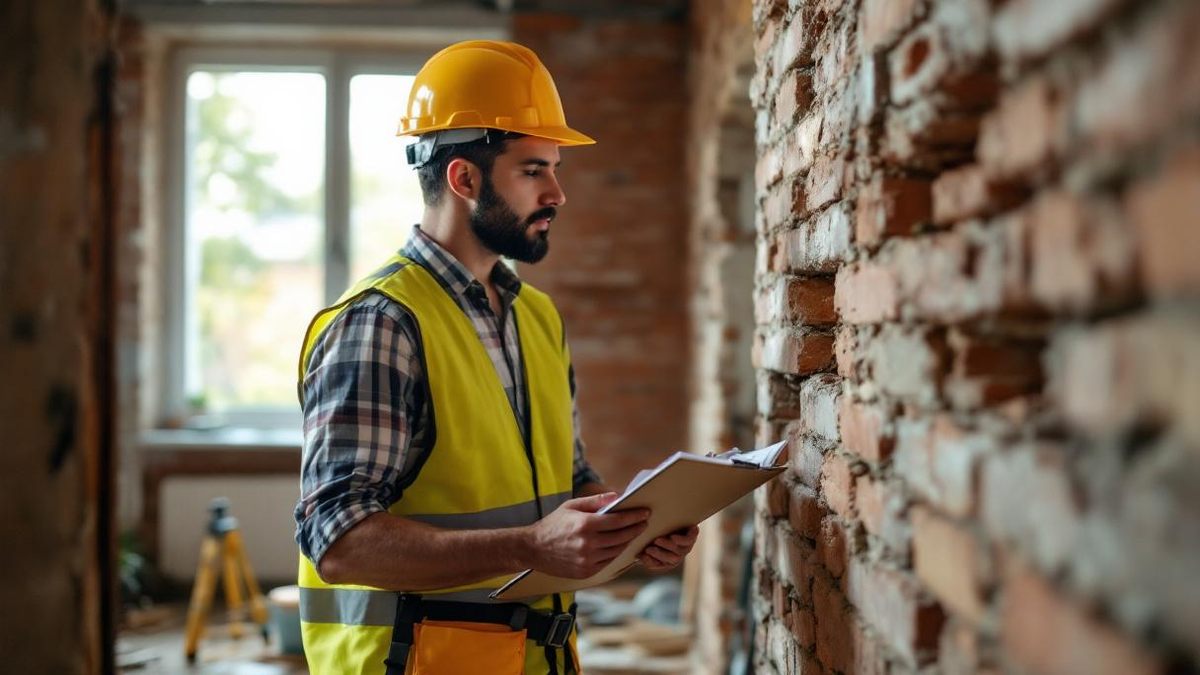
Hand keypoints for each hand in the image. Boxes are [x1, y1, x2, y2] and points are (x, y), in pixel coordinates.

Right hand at [526, 493, 649, 578]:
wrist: (533, 549)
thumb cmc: (553, 524)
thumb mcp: (572, 506)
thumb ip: (595, 501)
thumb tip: (616, 497)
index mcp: (585, 524)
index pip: (618, 520)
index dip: (634, 516)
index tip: (645, 513)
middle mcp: (588, 543)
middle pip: (621, 536)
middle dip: (636, 528)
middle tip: (644, 522)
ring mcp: (587, 560)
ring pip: (617, 550)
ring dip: (628, 541)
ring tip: (634, 533)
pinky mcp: (586, 572)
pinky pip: (608, 561)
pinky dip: (616, 553)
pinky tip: (620, 545)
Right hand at [637, 525, 698, 571]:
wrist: (677, 515)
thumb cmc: (658, 530)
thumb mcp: (649, 541)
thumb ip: (644, 549)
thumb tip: (637, 556)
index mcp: (668, 559)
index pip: (659, 565)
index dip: (651, 562)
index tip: (641, 555)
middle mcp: (679, 554)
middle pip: (672, 560)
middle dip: (659, 554)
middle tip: (648, 549)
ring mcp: (687, 545)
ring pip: (680, 551)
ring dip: (668, 547)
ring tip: (657, 540)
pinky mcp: (693, 533)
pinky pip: (689, 540)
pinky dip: (681, 540)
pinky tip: (672, 537)